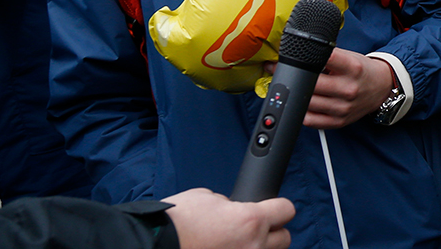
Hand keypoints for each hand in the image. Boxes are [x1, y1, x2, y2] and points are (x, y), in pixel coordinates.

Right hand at [161, 187, 293, 248]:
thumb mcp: (207, 197)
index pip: (287, 210)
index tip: (272, 209)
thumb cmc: (176, 221)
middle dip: (271, 232)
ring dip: (257, 247)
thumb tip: (234, 208)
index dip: (278, 207)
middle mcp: (254, 245)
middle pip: (284, 239)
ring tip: (237, 244)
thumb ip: (230, 203)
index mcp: (251, 219)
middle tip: (252, 230)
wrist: (153, 243)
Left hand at [300, 48, 396, 128]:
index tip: (304, 58)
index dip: (311, 57)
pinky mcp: (339, 121)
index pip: (326, 58)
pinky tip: (306, 105)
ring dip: (302, 95)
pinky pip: (312, 121)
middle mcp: (349, 88)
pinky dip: (303, 113)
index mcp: (353, 68)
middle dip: (303, 79)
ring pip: (309, 103)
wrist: (381, 88)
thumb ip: (328, 57)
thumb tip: (302, 59)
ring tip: (305, 89)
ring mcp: (344, 107)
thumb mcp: (350, 57)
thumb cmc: (362, 72)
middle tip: (301, 76)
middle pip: (314, 84)